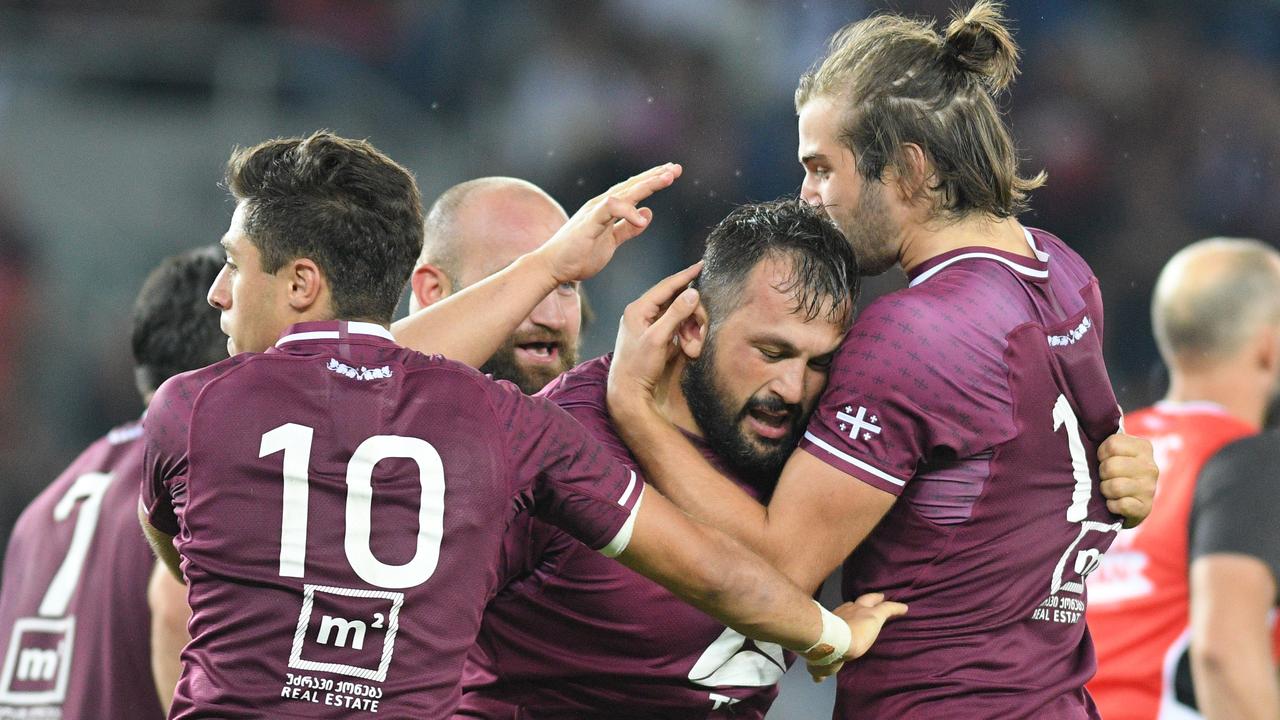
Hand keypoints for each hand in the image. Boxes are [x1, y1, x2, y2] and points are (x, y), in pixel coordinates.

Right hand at [532, 163, 682, 283]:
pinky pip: (610, 209)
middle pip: (633, 185)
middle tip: (676, 168)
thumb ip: (627, 229)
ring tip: (667, 179)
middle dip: (655, 176)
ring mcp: (594, 211)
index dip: (653, 180)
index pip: (633, 189)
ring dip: (647, 184)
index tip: (672, 174)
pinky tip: (643, 217)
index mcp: (607, 209)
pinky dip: (627, 210)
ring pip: (625, 192)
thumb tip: (647, 213)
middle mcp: (602, 205)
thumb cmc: (578, 255)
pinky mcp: (589, 223)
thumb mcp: (611, 241)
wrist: (553, 267)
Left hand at [606, 262, 702, 416]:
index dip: (685, 275)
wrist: (629, 392)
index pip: (666, 285)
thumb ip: (676, 314)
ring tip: (692, 348)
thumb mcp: (659, 338)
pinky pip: (677, 329)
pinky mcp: (655, 337)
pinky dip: (686, 337)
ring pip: (679, 317)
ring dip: (691, 330)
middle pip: (676, 302)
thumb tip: (692, 292)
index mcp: (638, 309)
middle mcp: (642, 313)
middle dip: (692, 317)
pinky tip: (688, 349)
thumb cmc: (639, 366)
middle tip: (700, 333)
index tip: (702, 264)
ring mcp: (648, 325)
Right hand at [806, 593, 907, 682]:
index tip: (849, 616)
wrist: (832, 643)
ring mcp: (861, 611)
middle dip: (862, 602)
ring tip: (883, 598)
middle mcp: (846, 612)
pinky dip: (897, 608)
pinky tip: (905, 609)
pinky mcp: (875, 615)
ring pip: (870, 600)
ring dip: (877, 599)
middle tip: (869, 601)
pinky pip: (888, 608)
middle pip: (856, 603)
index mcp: (834, 622)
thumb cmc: (824, 652)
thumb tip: (817, 679)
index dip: (847, 615)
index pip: (842, 615)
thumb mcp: (820, 663)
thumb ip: (821, 669)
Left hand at [1098, 431, 1157, 527]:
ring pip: (1114, 486)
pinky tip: (1114, 503)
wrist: (1127, 506)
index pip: (1112, 444)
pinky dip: (1111, 505)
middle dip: (1101, 474)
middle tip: (1105, 477)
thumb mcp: (1115, 449)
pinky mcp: (1145, 508)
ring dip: (1105, 490)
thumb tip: (1114, 406)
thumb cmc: (1115, 472)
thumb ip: (1112, 429)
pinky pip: (1120, 505)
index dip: (1101, 453)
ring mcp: (1150, 488)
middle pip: (1110, 466)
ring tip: (1108, 490)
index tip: (1102, 459)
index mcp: (1143, 447)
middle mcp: (1151, 467)